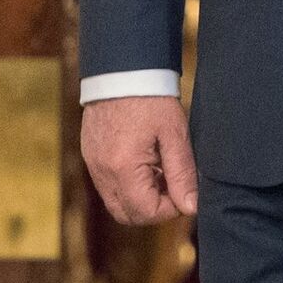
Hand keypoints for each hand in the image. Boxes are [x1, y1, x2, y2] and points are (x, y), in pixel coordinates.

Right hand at [81, 95, 199, 224]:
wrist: (122, 67)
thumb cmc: (151, 96)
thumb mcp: (174, 133)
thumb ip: (182, 173)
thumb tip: (191, 207)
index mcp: (123, 167)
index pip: (146, 212)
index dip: (170, 209)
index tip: (183, 190)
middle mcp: (102, 171)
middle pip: (127, 215)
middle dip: (153, 209)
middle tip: (172, 185)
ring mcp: (93, 164)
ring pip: (116, 202)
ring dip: (139, 197)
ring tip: (159, 170)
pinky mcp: (91, 155)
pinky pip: (107, 185)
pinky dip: (127, 184)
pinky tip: (144, 161)